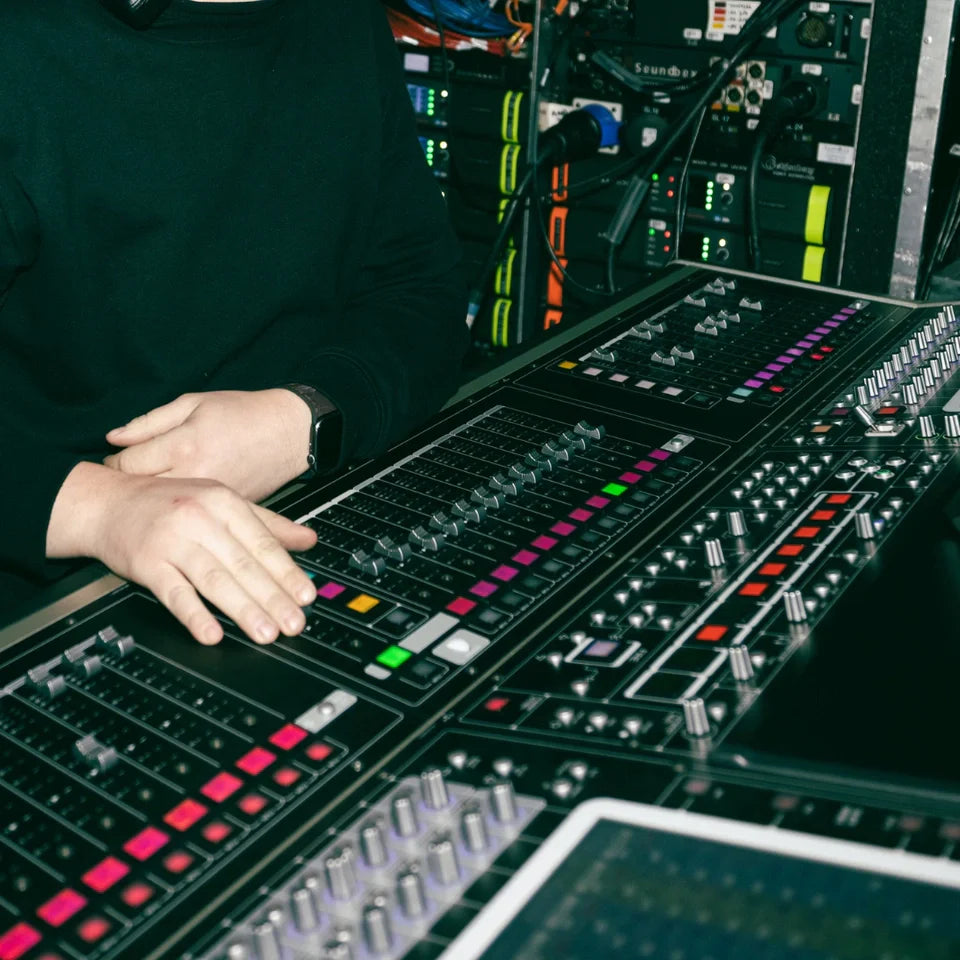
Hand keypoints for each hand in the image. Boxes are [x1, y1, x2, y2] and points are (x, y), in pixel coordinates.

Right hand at [47, 462, 317, 644]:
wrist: (106, 502)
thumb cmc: (168, 503)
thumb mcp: (221, 502)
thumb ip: (267, 524)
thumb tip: (309, 541)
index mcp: (224, 503)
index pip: (263, 543)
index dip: (287, 572)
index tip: (306, 596)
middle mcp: (200, 519)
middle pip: (243, 564)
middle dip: (272, 597)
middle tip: (294, 623)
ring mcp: (172, 541)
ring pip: (214, 579)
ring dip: (242, 610)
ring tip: (265, 633)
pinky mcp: (146, 563)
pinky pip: (174, 592)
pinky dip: (194, 615)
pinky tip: (212, 633)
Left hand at [103, 389, 311, 501]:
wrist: (291, 433)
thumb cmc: (244, 413)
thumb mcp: (193, 403)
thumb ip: (149, 422)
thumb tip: (113, 438)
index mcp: (183, 446)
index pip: (127, 464)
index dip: (114, 462)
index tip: (116, 460)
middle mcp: (194, 476)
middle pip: (140, 490)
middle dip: (128, 484)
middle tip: (128, 477)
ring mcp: (211, 498)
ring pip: (164, 507)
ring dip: (153, 499)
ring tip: (152, 487)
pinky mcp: (225, 510)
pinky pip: (191, 514)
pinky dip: (180, 507)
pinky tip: (179, 497)